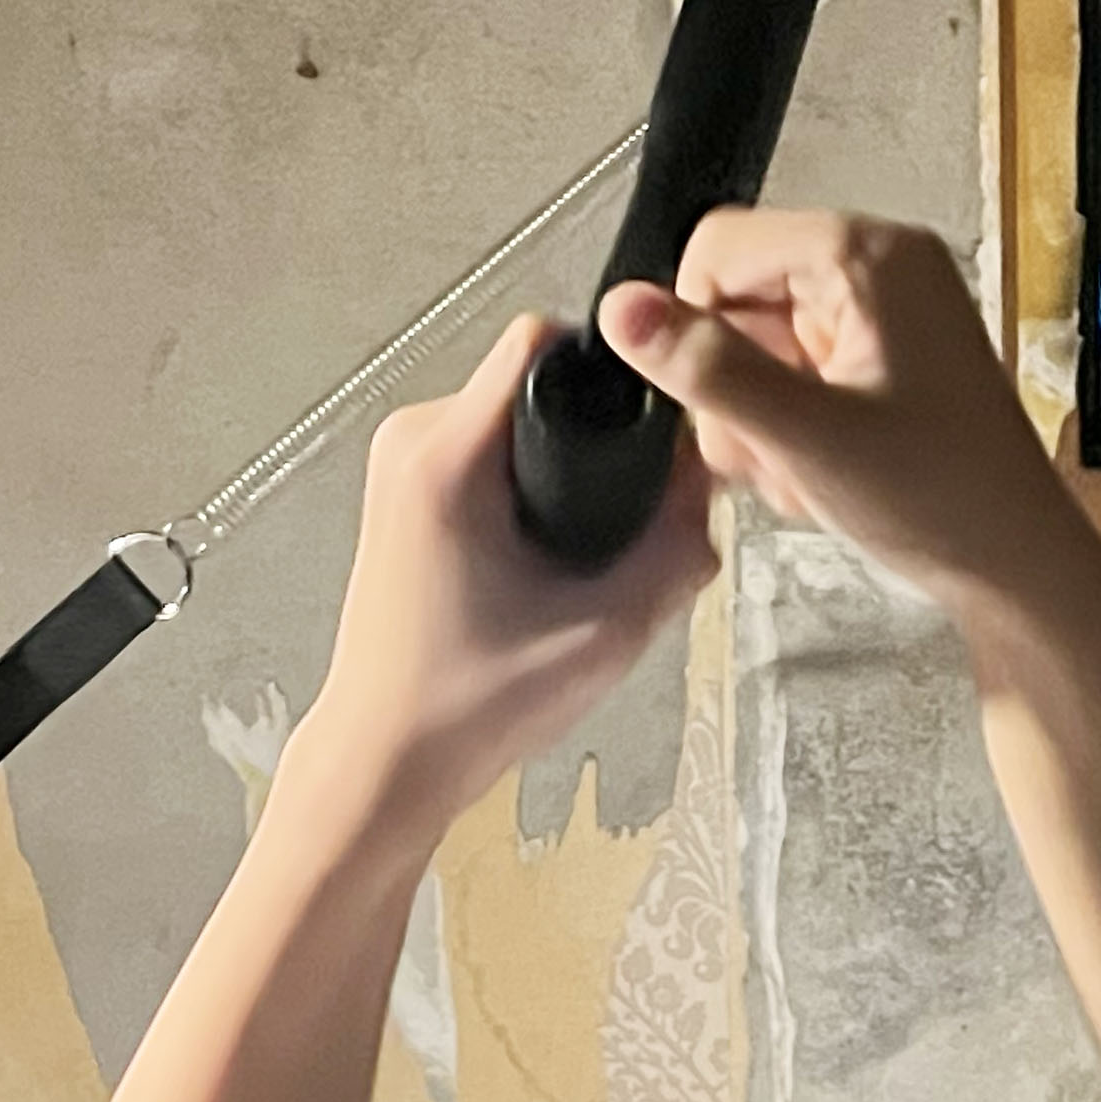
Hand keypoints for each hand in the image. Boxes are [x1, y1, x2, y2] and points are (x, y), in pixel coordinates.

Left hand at [289, 318, 717, 842]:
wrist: (386, 760)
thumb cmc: (470, 705)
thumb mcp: (605, 631)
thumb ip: (677, 550)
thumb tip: (714, 481)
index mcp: (445, 456)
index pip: (542, 342)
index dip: (612, 366)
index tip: (654, 417)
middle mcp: (412, 440)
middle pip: (535, 379)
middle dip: (595, 427)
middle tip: (639, 499)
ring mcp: (401, 462)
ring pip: (514, 414)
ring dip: (562, 457)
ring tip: (598, 533)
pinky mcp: (404, 491)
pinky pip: (487, 446)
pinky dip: (529, 478)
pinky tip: (557, 544)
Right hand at [602, 210, 1100, 631]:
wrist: (1017, 568)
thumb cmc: (940, 500)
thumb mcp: (805, 438)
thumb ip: (709, 369)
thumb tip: (622, 308)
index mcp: (869, 255)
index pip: (721, 247)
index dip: (697, 326)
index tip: (722, 402)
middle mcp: (881, 265)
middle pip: (738, 298)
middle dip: (735, 386)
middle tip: (772, 453)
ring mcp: (885, 312)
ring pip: (758, 344)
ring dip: (759, 417)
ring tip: (803, 471)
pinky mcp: (885, 356)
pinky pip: (795, 372)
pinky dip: (789, 426)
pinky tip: (819, 473)